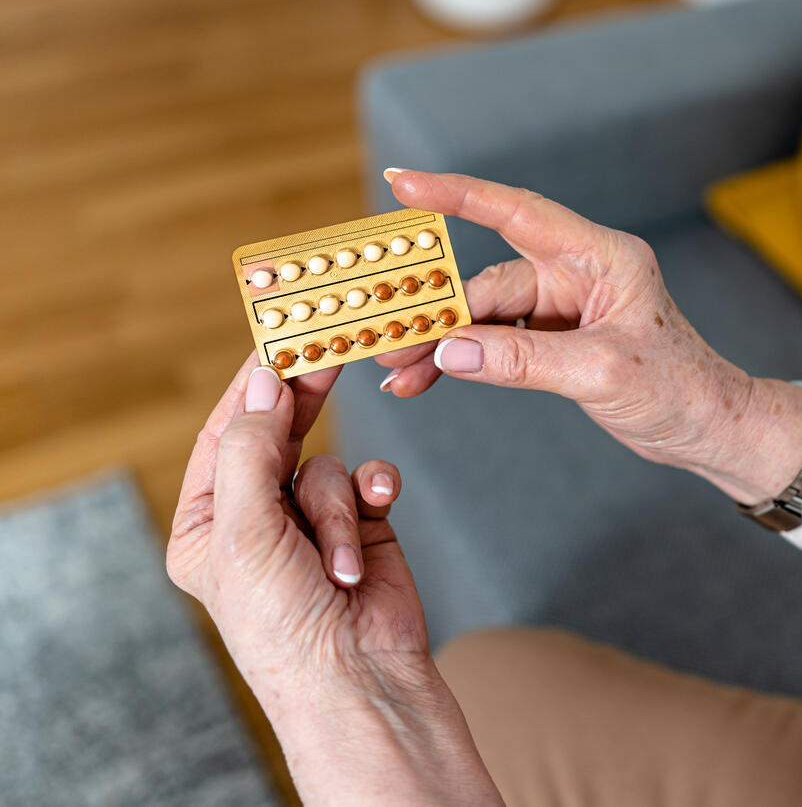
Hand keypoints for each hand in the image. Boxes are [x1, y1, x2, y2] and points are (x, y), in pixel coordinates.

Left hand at [168, 356, 498, 804]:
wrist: (360, 677)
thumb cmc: (286, 626)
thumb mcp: (246, 532)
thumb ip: (252, 448)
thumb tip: (263, 383)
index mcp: (208, 524)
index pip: (224, 435)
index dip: (249, 386)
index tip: (277, 336)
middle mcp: (257, 520)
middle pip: (278, 438)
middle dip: (301, 407)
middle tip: (327, 353)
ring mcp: (311, 523)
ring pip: (330, 464)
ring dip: (339, 506)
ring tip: (338, 559)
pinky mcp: (364, 525)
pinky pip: (371, 480)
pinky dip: (376, 496)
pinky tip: (380, 516)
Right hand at [376, 170, 801, 502]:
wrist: (710, 430)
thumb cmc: (680, 389)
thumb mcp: (602, 374)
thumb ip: (524, 360)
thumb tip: (451, 349)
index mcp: (602, 257)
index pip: (520, 212)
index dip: (459, 194)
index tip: (404, 182)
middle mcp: (580, 274)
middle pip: (491, 281)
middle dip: (438, 312)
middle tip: (389, 343)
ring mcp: (566, 308)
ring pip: (486, 316)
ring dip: (442, 344)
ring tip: (399, 374)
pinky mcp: (556, 342)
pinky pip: (496, 343)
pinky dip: (463, 359)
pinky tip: (427, 377)